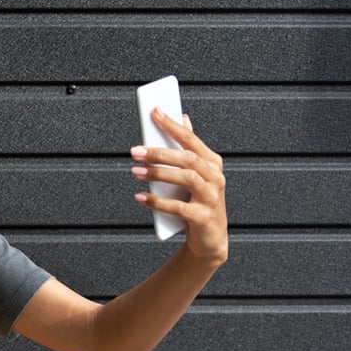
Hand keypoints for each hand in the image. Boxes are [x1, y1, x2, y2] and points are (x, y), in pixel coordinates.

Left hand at [130, 108, 228, 264]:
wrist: (209, 239)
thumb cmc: (198, 201)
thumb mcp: (195, 174)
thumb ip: (188, 148)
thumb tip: (182, 118)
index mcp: (212, 163)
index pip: (191, 139)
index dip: (173, 125)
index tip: (154, 112)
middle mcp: (215, 178)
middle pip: (187, 158)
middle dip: (159, 153)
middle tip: (135, 151)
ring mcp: (212, 198)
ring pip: (186, 178)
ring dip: (158, 173)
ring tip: (135, 171)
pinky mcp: (204, 218)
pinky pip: (179, 208)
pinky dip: (158, 202)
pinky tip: (141, 197)